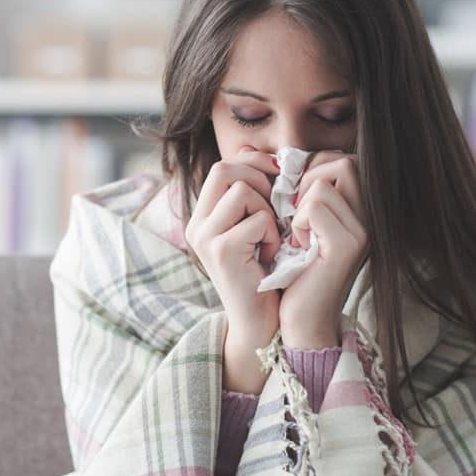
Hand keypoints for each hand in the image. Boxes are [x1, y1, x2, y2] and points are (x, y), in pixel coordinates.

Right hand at [183, 146, 281, 393]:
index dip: (254, 164)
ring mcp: (205, 237)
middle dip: (261, 180)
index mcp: (203, 216)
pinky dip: (273, 235)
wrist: (261, 323)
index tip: (278, 178)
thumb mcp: (256, 227)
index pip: (223, 165)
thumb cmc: (265, 274)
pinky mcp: (221, 251)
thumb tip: (259, 153)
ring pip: (244, 190)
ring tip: (271, 238)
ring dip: (268, 211)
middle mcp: (197, 224)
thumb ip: (253, 194)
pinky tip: (271, 256)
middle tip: (276, 207)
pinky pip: (258, 219)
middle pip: (226, 168)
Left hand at [278, 151, 368, 349]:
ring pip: (324, 183)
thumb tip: (262, 153)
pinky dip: (298, 223)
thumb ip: (295, 188)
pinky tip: (300, 246)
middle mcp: (370, 217)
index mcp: (361, 209)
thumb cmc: (294, 270)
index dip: (313, 169)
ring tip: (299, 234)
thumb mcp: (296, 221)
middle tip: (296, 213)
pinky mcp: (348, 246)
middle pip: (342, 162)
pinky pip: (314, 206)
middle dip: (308, 180)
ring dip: (300, 206)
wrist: (301, 318)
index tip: (297, 200)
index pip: (343, 159)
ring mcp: (363, 231)